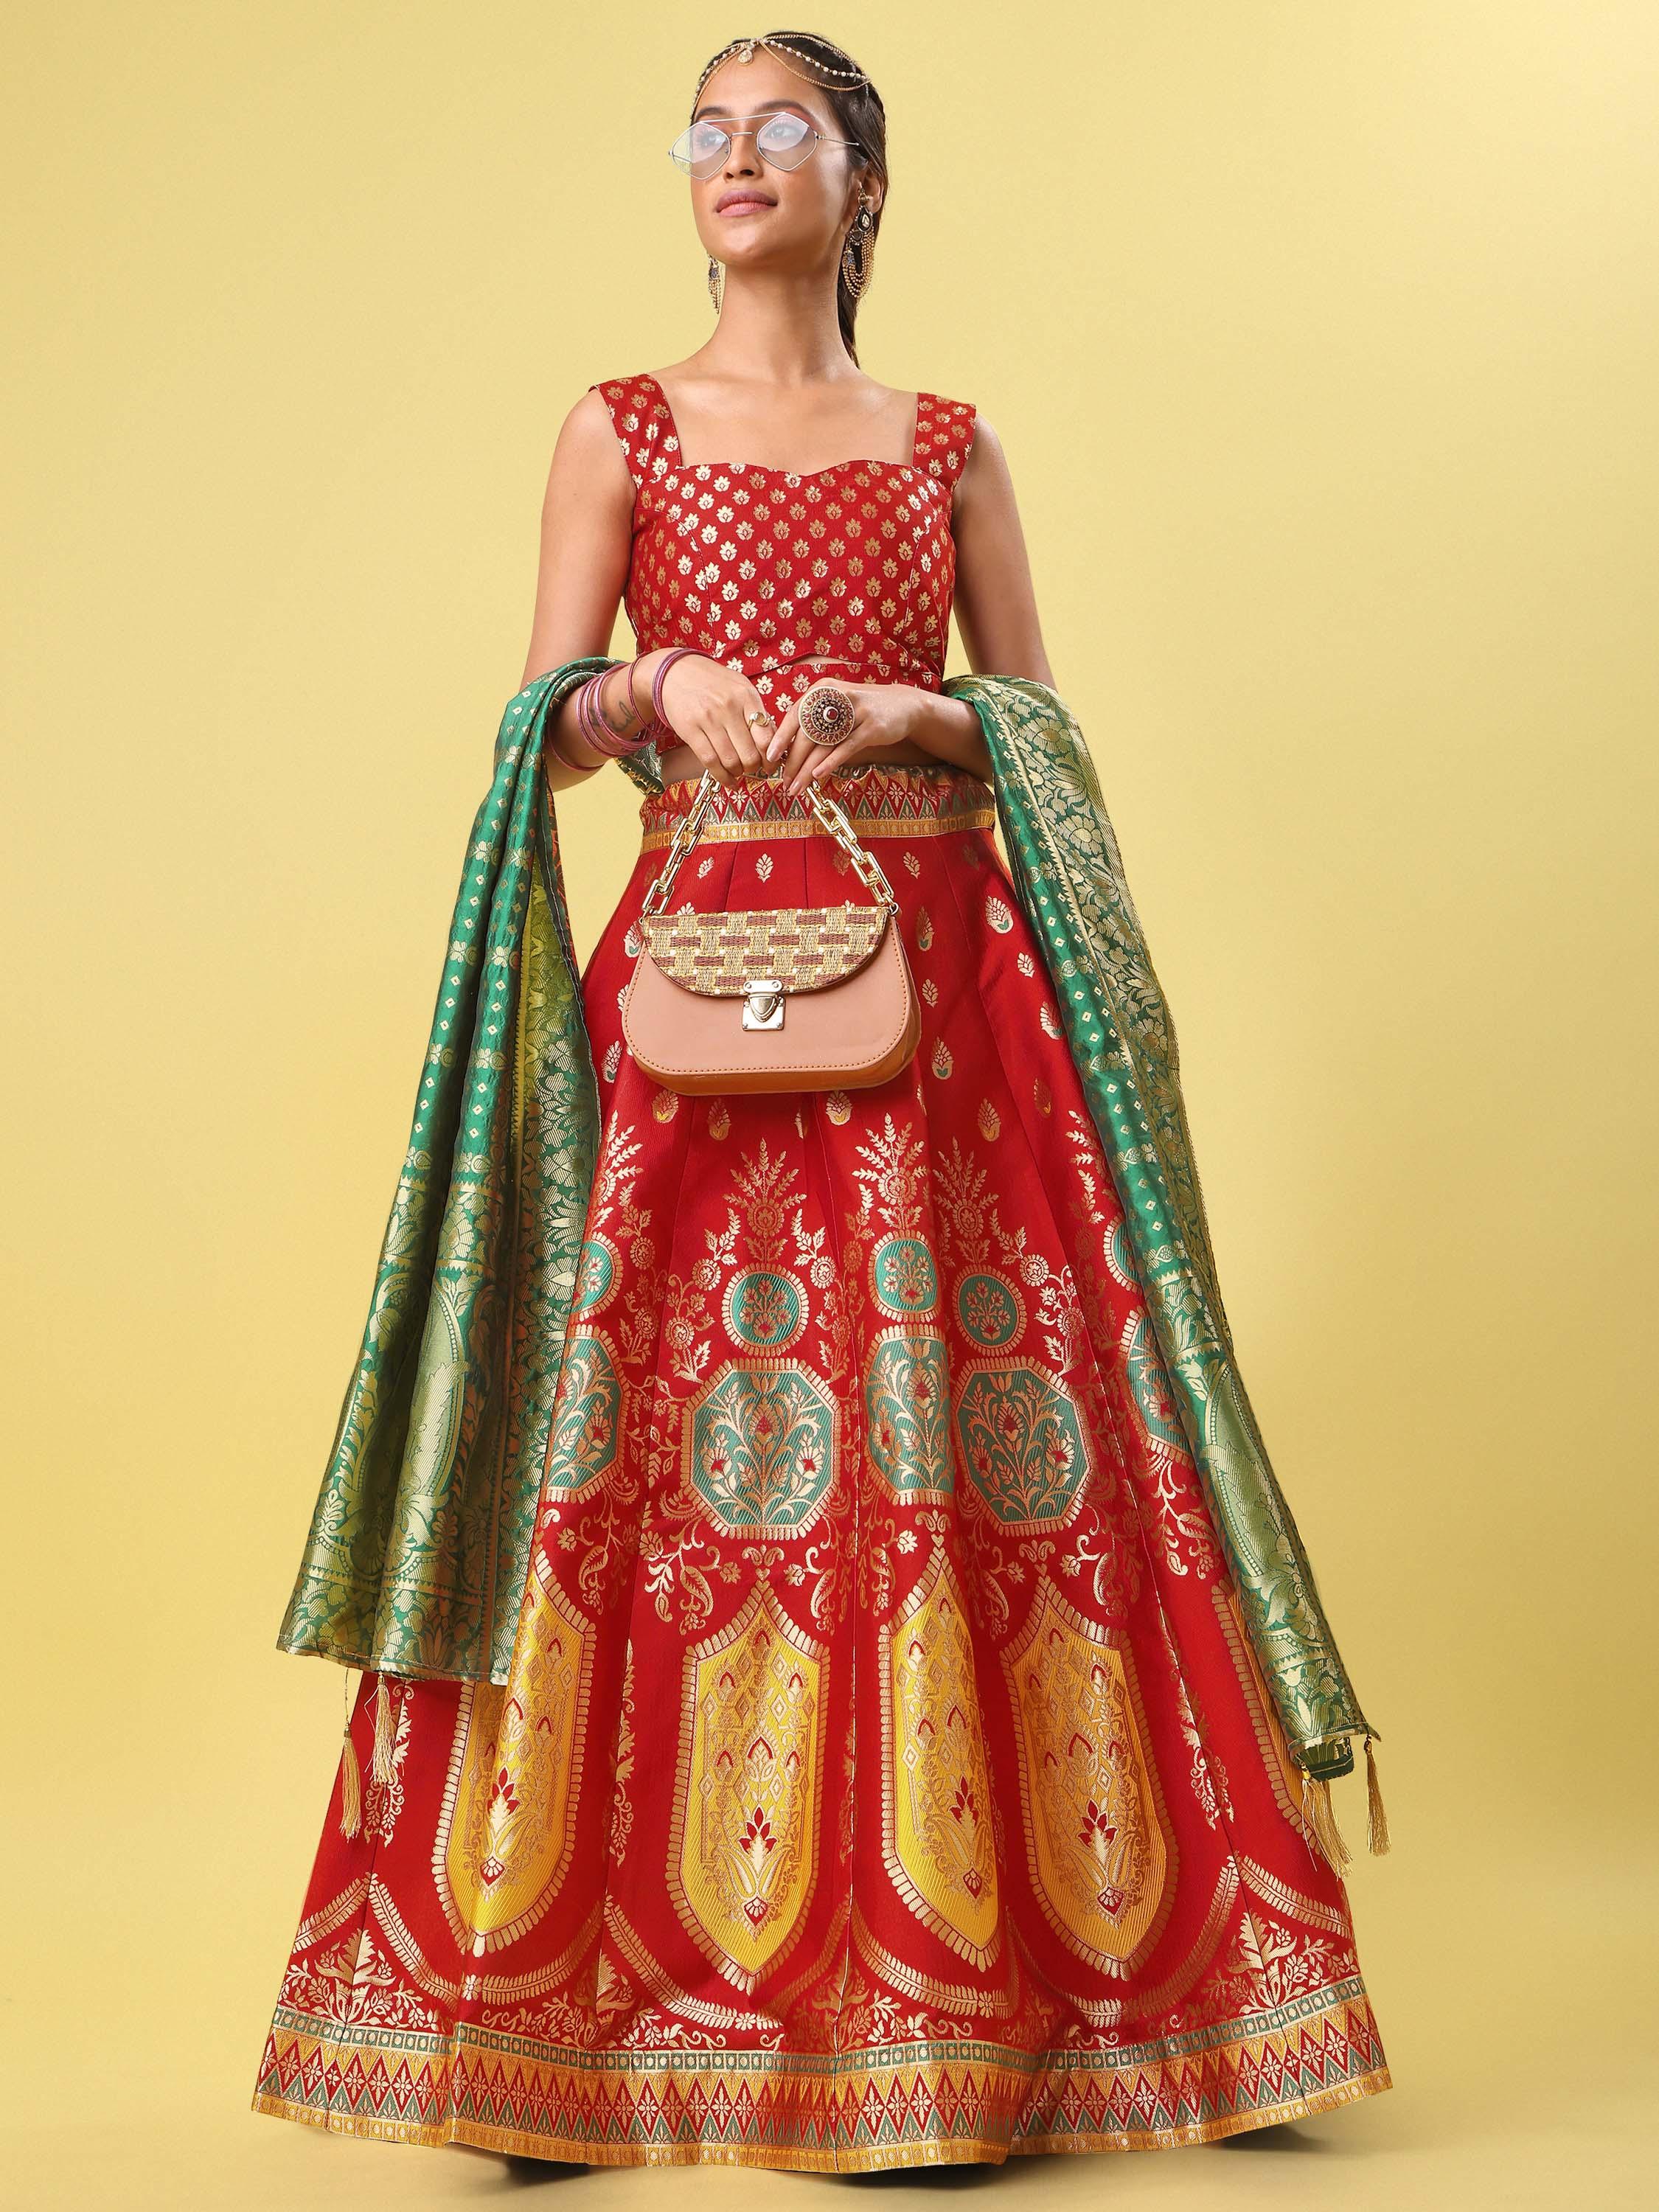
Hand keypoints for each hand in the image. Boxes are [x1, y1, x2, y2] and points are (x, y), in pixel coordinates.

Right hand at [655, 652, 776, 784]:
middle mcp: (728, 707)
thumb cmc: (712, 683)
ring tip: (738, 772)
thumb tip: (772, 742)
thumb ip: (756, 711)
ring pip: (730, 761)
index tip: (770, 765)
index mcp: (746, 696)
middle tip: (752, 769)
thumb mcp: (739, 687)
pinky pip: (710, 762)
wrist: (675, 673)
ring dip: (738, 773)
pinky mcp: (690, 730)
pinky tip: (728, 780)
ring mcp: (708, 719)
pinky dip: (722, 777)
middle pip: (749, 753)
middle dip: (754, 768)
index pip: (766, 737)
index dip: (771, 758)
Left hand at [765, 680, 927, 798]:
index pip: (795, 715)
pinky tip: (818, 775)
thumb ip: (815, 722)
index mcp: (823, 690)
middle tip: (784, 782)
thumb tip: (787, 747)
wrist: (903, 705)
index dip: (781, 737)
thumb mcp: (836, 708)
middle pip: (807, 734)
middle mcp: (836, 697)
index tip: (770, 757)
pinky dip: (830, 762)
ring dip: (807, 769)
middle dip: (793, 761)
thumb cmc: (862, 711)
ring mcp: (855, 711)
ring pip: (824, 745)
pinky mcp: (871, 727)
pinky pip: (846, 748)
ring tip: (797, 787)